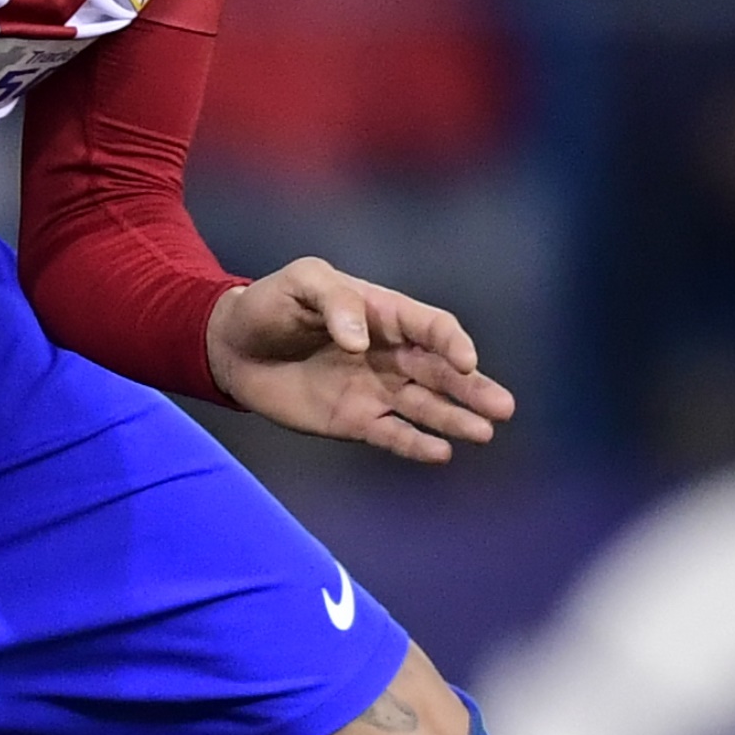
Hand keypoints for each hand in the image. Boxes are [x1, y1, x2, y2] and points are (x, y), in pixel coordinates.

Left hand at [205, 260, 515, 462]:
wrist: (232, 345)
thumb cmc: (271, 304)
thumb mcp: (302, 281)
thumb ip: (335, 301)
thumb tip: (361, 343)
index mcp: (384, 314)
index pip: (433, 327)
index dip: (452, 342)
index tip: (464, 360)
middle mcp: (390, 355)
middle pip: (442, 372)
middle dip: (473, 388)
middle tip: (503, 407)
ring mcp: (376, 389)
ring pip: (426, 406)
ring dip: (455, 419)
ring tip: (483, 432)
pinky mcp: (355, 420)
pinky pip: (393, 434)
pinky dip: (416, 444)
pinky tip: (440, 453)